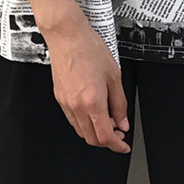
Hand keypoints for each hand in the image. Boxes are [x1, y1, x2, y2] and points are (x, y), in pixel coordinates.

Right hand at [44, 12, 130, 153]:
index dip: (117, 145)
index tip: (124, 146)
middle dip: (107, 140)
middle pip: (92, 138)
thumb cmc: (90, 49)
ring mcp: (66, 103)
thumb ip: (120, 103)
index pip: (105, 137)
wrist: (67, 36)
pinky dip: (84, 123)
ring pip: (81, 131)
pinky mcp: (60, 98)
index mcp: (93, 102)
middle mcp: (77, 106)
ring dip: (95, 132)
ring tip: (108, 120)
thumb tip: (122, 122)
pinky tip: (93, 112)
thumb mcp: (114, 75)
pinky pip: (73, 120)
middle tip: (119, 132)